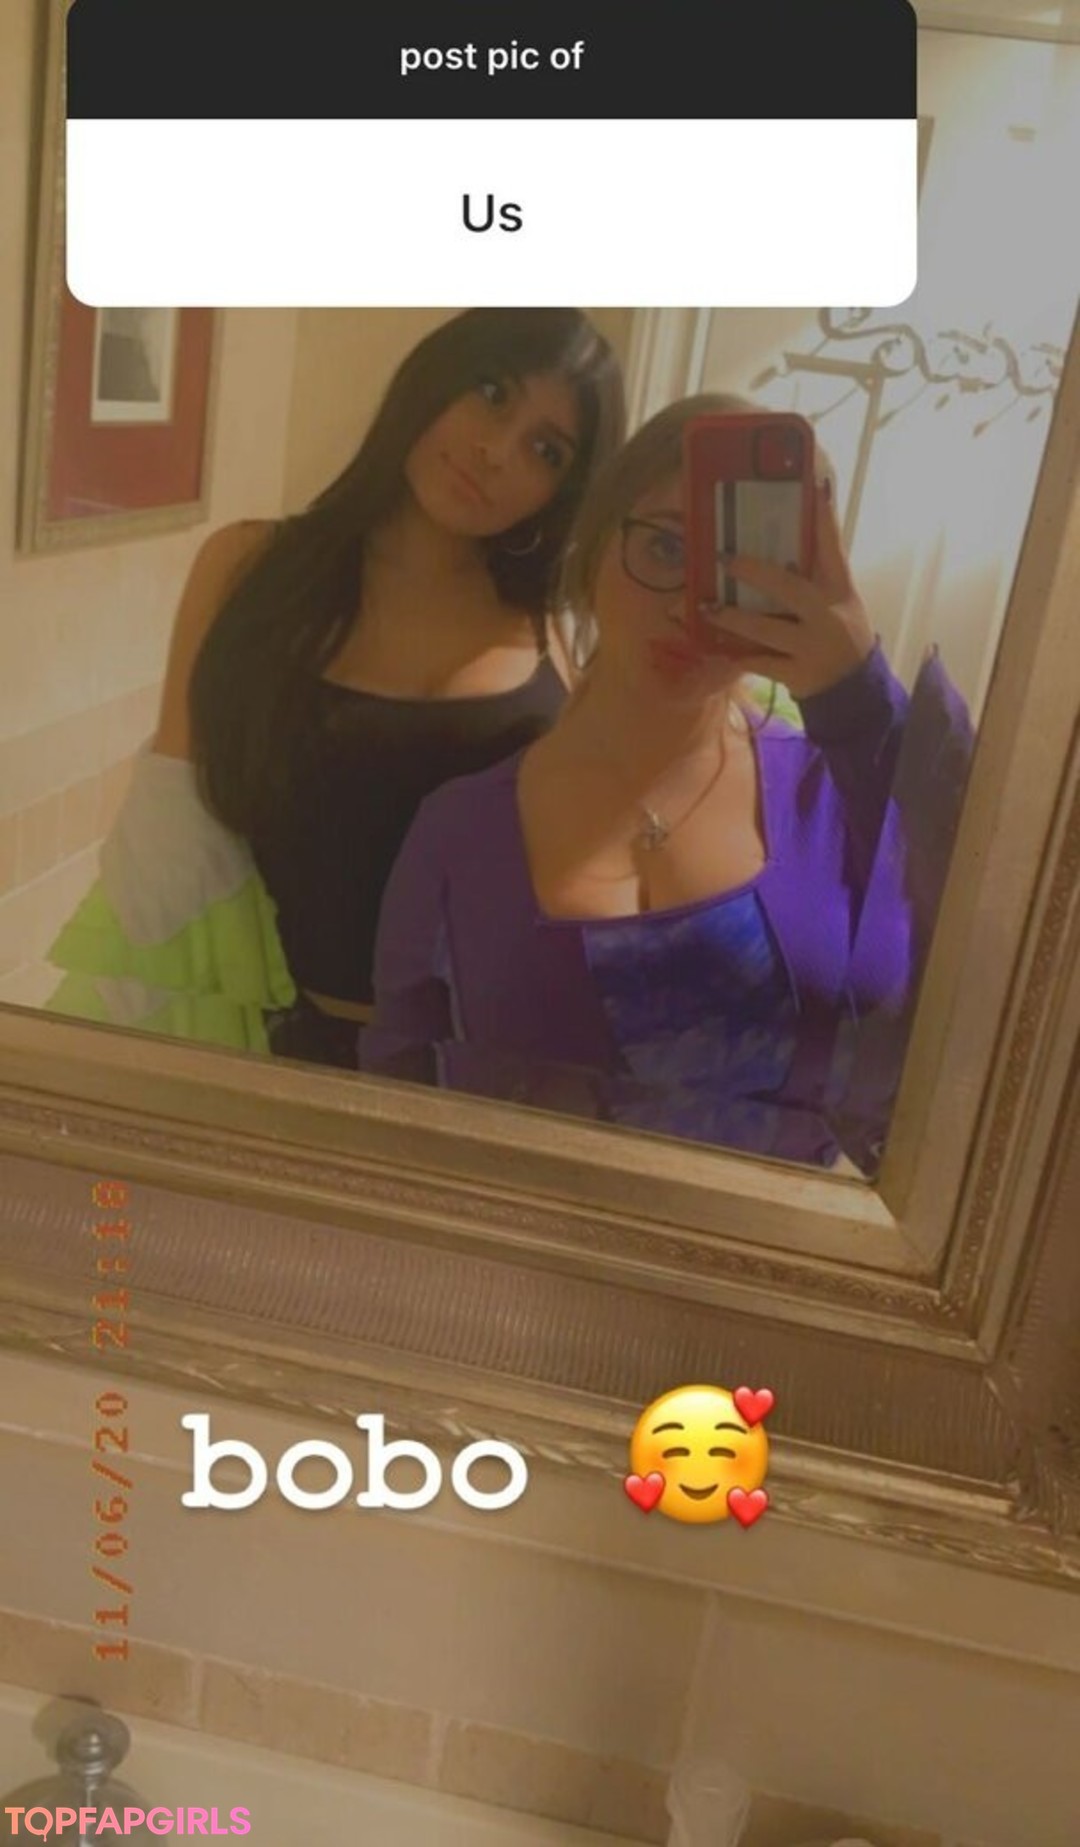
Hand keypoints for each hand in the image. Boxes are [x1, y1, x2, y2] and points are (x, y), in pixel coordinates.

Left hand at [698, 483, 875, 700]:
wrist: (854, 691)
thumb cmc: (842, 635)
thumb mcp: (841, 602)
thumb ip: (818, 574)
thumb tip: (793, 533)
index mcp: (840, 590)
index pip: (832, 547)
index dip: (822, 517)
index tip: (813, 485)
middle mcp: (827, 615)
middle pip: (789, 589)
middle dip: (755, 574)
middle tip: (725, 559)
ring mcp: (810, 647)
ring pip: (765, 629)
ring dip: (732, 618)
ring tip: (706, 607)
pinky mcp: (796, 674)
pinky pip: (759, 662)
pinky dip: (736, 655)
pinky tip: (715, 646)